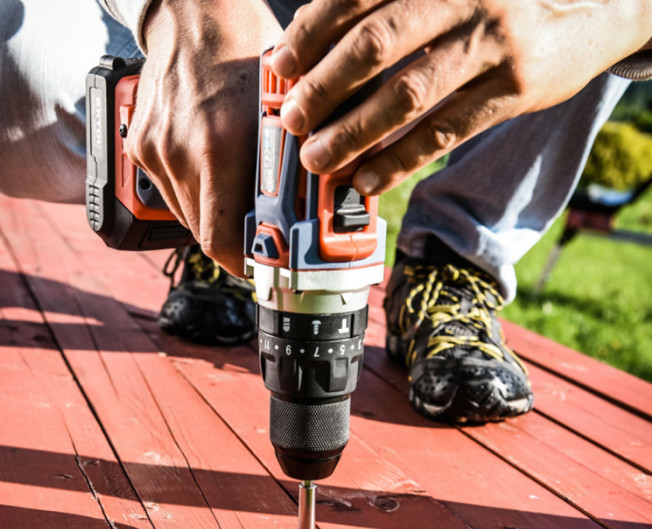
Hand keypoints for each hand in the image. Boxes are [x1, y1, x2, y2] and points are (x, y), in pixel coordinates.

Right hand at [125, 0, 280, 274]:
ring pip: (185, 216)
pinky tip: (210, 175)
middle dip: (232, 242)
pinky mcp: (140, 146)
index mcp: (219, 147)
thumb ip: (290, 167)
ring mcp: (153, 151)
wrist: (194, 14)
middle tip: (257, 236)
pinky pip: (168, 192)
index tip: (259, 265)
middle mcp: (179, 154)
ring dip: (212, 219)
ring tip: (235, 200)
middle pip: (203, 235)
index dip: (241, 264)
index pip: (221, 240)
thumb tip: (307, 213)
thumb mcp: (283, 109)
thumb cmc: (244, 52)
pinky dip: (192, 195)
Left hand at [271, 0, 651, 195]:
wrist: (580, 17)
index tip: (281, 66)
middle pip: (377, 44)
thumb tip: (308, 51)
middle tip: (294, 120)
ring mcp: (492, 43)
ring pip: (409, 94)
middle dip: (325, 87)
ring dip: (355, 132)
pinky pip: (444, 132)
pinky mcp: (513, 91)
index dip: (312, 32)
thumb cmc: (486, 8)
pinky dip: (400, 160)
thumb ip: (382, 11)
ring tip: (319, 158)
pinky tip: (367, 179)